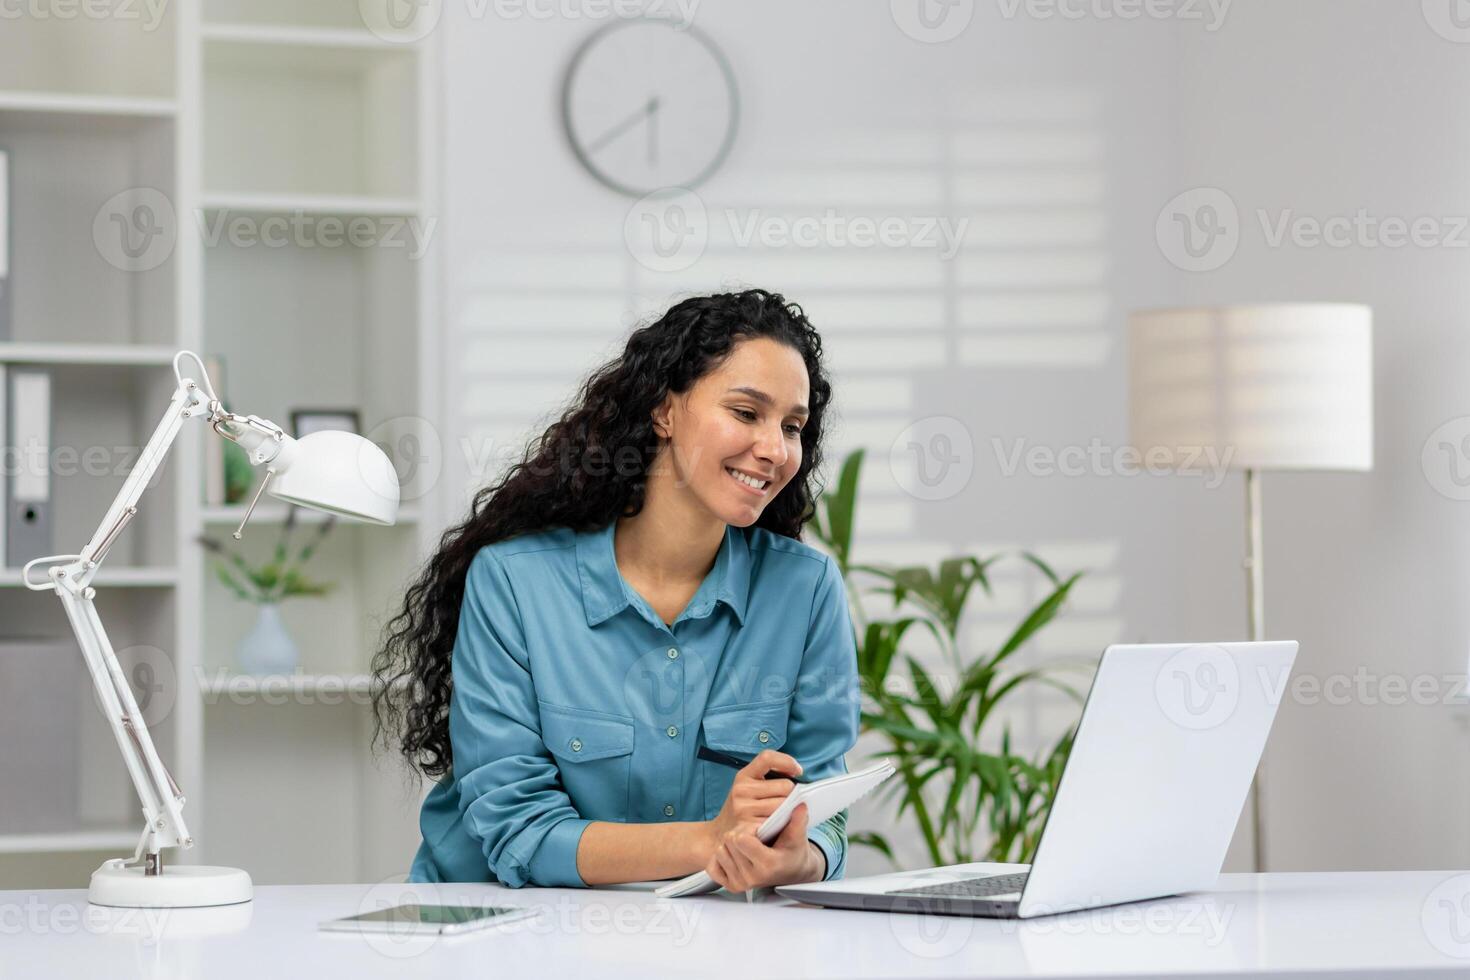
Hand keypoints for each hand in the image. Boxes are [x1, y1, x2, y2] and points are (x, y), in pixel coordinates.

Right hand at [703, 749, 801, 848]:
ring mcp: (744, 810)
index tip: (798, 770)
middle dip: (791, 794)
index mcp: (742, 776)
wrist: (720, 835)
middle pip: (785, 786)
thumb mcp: (747, 787)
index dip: (786, 761)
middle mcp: (741, 790)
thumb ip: (766, 778)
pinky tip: (775, 826)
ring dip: (788, 811)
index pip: (767, 758)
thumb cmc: (741, 809)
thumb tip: (797, 772)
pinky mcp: (749, 828)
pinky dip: (781, 824)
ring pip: (784, 805)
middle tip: (785, 802)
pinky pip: (778, 822)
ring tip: (778, 815)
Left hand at [705, 802, 822, 893]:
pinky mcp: (731, 887)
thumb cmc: (792, 853)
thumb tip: (800, 806)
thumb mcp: (797, 837)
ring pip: (720, 851)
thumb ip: (798, 821)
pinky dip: (721, 858)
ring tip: (745, 845)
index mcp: (768, 864)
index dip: (749, 828)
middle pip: (729, 842)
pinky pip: (712, 866)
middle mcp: (753, 877)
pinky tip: (735, 855)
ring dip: (730, 845)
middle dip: (739, 834)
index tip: (759, 828)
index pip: (742, 839)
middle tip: (752, 835)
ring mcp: (741, 883)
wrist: (790, 872)